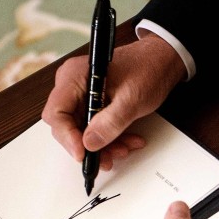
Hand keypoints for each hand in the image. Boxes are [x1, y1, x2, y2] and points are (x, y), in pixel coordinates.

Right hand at [42, 33, 185, 169]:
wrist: (161, 61)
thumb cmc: (148, 68)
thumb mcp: (132, 99)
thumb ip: (111, 122)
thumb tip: (90, 143)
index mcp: (74, 76)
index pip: (57, 113)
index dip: (67, 136)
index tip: (83, 153)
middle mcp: (72, 85)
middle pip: (66, 125)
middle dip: (88, 145)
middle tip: (108, 157)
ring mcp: (81, 95)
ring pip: (81, 131)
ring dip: (103, 145)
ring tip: (125, 147)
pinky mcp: (92, 103)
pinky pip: (92, 127)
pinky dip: (109, 137)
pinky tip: (126, 140)